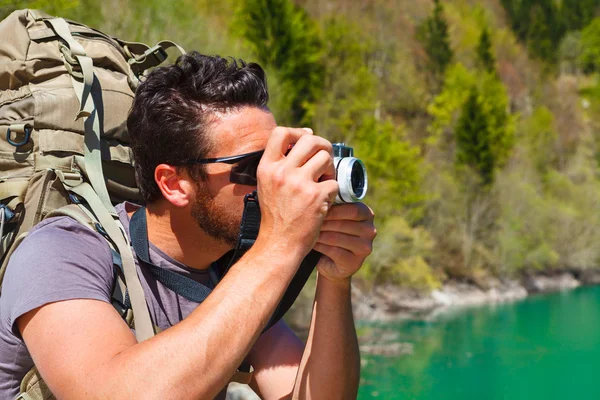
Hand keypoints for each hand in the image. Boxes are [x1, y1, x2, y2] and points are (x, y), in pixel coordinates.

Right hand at [256, 127, 338, 258]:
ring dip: (330, 168)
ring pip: (326, 158)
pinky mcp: (316, 196)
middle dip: (323, 146)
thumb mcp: (267, 185)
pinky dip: (333, 191)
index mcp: (267, 168)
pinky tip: (325, 200)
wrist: (279, 244)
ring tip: (325, 181)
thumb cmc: (276, 216)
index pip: (280, 132)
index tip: (306, 138)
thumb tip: (305, 137)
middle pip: (310, 140)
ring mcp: (300, 184)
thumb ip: (280, 164)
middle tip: (325, 158)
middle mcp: (282, 172)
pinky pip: (334, 182)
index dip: (297, 132)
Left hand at [314, 203, 375, 281]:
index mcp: (367, 214)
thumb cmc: (330, 233)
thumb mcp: (334, 218)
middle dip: (324, 223)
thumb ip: (333, 206)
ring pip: (337, 237)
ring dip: (319, 235)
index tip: (317, 209)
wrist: (331, 263)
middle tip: (308, 222)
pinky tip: (312, 244)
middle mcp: (370, 230)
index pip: (352, 209)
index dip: (333, 210)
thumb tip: (320, 196)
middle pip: (344, 224)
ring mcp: (365, 248)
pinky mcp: (355, 262)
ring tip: (308, 232)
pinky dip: (320, 247)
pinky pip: (334, 251)